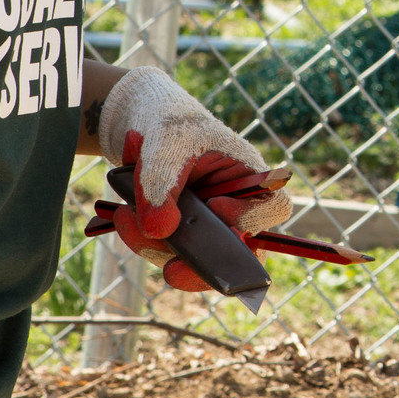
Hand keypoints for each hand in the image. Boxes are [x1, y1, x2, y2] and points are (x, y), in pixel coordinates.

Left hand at [96, 68, 292, 290]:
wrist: (148, 127)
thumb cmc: (172, 126)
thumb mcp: (166, 144)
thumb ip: (161, 183)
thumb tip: (159, 231)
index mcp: (251, 177)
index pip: (274, 207)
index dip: (252, 217)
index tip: (215, 206)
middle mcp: (237, 207)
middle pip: (235, 250)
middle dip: (198, 261)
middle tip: (171, 270)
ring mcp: (209, 226)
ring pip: (193, 257)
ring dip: (154, 244)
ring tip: (124, 210)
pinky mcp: (183, 236)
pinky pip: (166, 252)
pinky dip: (141, 238)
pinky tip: (124, 214)